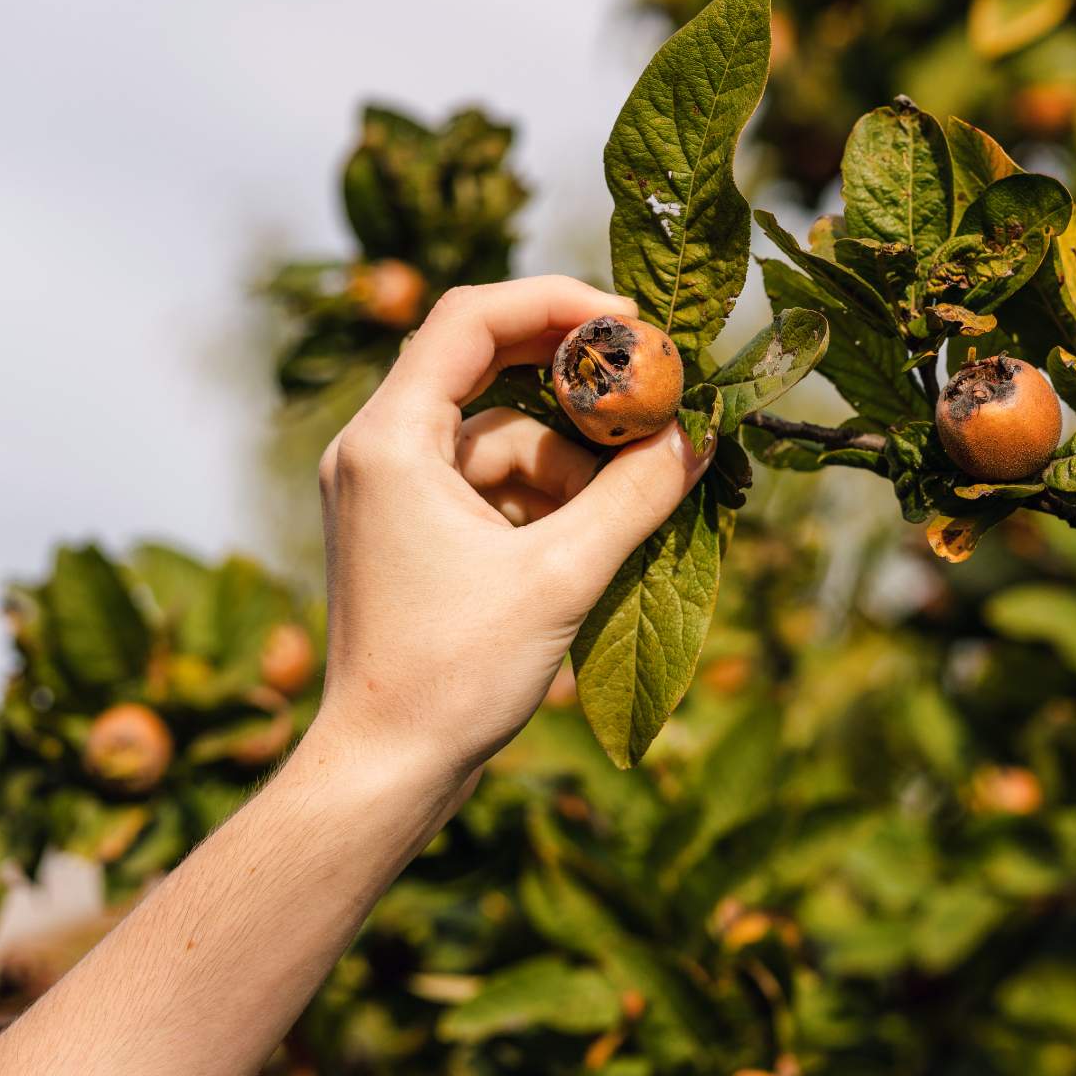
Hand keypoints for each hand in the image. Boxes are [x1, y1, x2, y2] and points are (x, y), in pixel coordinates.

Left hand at [312, 276, 708, 786]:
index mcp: (390, 441)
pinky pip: (495, 484)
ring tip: (637, 504)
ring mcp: (395, 492)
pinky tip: (602, 536)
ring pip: (505, 437)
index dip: (557, 305)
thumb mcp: (560, 577)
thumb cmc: (450, 676)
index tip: (634, 327)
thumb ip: (634, 497)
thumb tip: (696, 439)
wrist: (385, 770)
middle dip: (579, 388)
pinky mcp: (416, 532)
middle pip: (490, 370)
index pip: (470, 319)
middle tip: (657, 400)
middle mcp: (380, 450)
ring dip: (574, 463)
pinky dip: (551, 499)